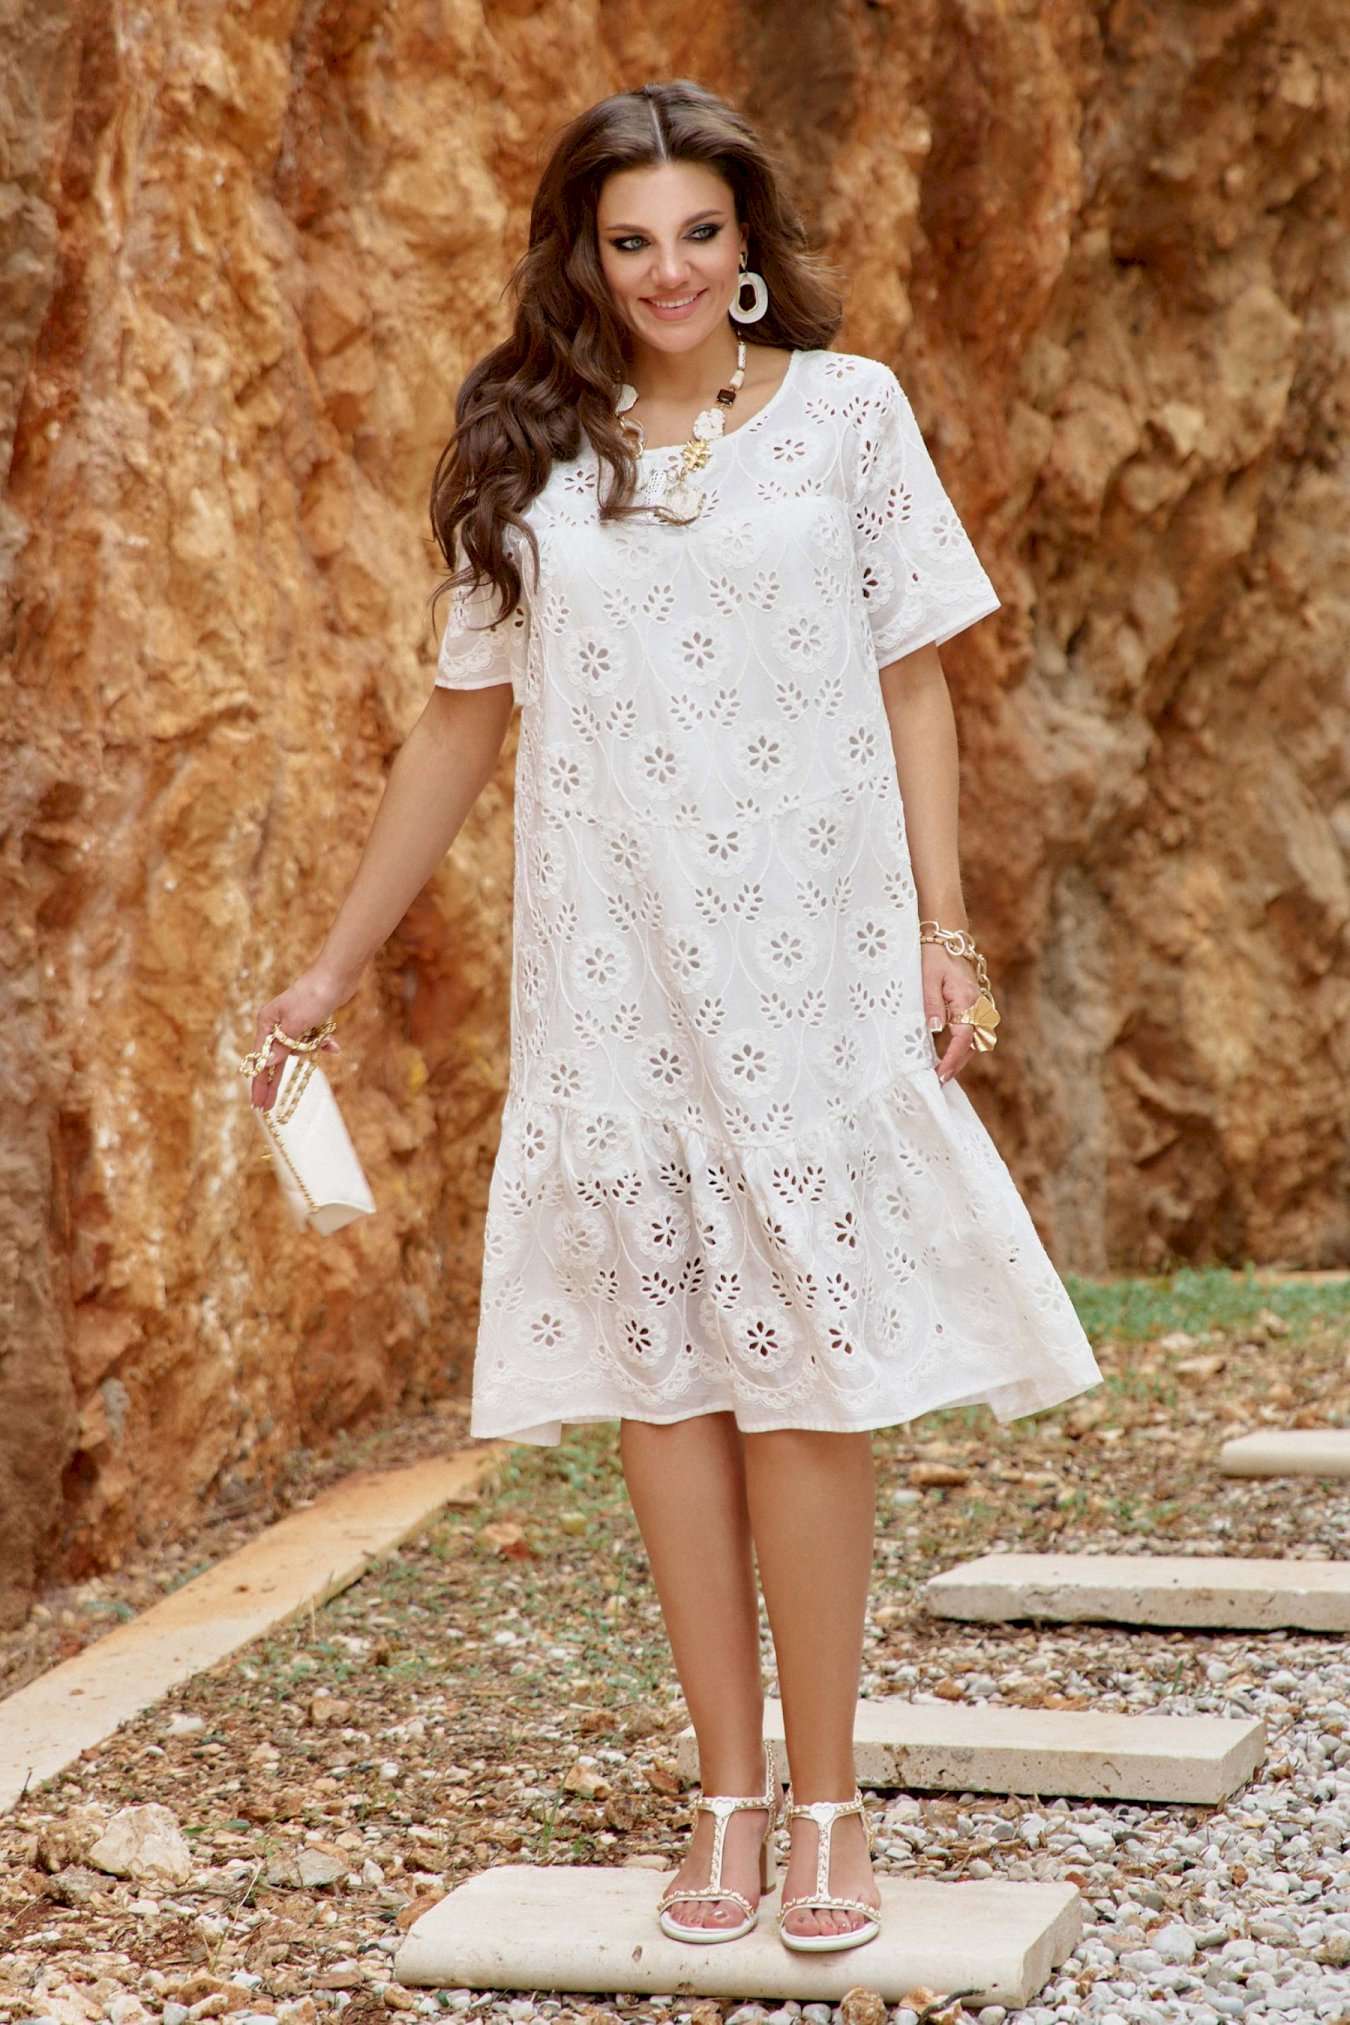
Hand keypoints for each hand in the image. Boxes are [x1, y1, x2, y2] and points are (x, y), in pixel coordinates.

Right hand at [248, 965, 354, 1110]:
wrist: (336, 976)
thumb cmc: (313, 997)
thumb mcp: (296, 1025)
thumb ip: (282, 1046)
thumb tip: (267, 1064)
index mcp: (267, 1022)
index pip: (260, 1060)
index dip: (259, 1084)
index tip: (257, 1105)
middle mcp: (276, 1023)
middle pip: (274, 1059)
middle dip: (273, 1082)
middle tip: (267, 1107)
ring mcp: (292, 1022)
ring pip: (297, 1049)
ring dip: (310, 1049)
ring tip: (324, 1039)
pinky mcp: (309, 1021)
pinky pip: (311, 1040)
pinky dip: (322, 1043)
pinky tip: (334, 1045)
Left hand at [922, 942, 979, 1086]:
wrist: (948, 939)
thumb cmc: (935, 957)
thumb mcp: (927, 979)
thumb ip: (932, 1005)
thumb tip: (934, 1030)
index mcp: (966, 1000)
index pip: (964, 1038)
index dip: (952, 1059)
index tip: (940, 1074)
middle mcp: (978, 1006)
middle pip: (973, 1045)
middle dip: (957, 1065)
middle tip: (938, 1080)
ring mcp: (979, 1007)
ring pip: (975, 1041)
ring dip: (961, 1058)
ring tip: (941, 1072)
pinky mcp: (976, 1007)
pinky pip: (973, 1033)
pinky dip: (963, 1047)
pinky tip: (947, 1055)